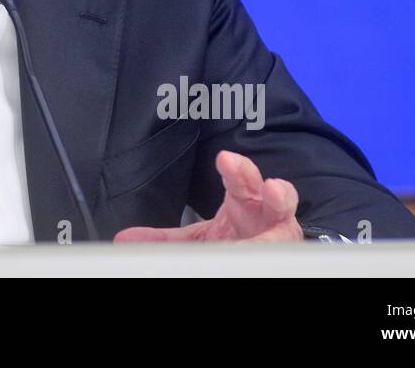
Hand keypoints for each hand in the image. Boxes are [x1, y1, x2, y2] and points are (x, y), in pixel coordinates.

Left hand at [113, 150, 301, 242]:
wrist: (260, 256)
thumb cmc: (236, 240)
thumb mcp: (200, 238)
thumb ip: (166, 238)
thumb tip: (124, 240)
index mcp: (244, 200)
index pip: (240, 179)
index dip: (236, 169)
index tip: (225, 159)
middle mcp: (268, 214)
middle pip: (276, 195)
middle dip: (271, 187)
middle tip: (265, 184)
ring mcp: (283, 234)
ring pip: (290, 222)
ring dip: (286, 213)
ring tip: (279, 201)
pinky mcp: (287, 250)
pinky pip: (278, 250)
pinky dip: (267, 248)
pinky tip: (262, 248)